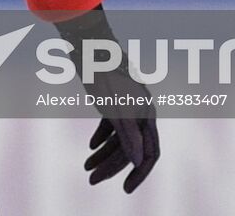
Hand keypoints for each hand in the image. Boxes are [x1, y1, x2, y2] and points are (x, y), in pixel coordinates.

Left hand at [54, 6, 160, 192]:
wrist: (89, 44)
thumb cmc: (102, 74)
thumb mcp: (114, 108)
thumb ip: (128, 134)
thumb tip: (138, 160)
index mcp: (147, 114)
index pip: (149, 153)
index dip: (139, 174)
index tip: (124, 189)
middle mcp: (141, 111)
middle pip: (130, 148)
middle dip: (111, 166)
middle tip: (91, 180)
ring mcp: (128, 105)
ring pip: (119, 138)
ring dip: (103, 154)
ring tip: (85, 168)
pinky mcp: (113, 99)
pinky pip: (111, 126)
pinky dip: (101, 138)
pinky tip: (90, 148)